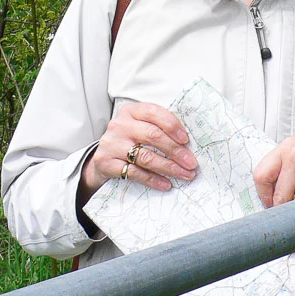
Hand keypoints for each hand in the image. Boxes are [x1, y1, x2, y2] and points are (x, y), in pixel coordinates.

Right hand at [80, 102, 197, 200]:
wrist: (103, 158)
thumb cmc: (129, 140)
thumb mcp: (140, 127)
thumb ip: (158, 128)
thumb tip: (187, 143)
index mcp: (131, 111)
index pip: (154, 113)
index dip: (172, 125)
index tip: (186, 140)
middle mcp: (119, 125)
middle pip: (152, 135)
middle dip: (176, 151)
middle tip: (191, 163)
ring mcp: (112, 144)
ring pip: (145, 156)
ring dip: (169, 167)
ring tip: (185, 175)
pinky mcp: (106, 163)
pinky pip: (134, 173)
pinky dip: (153, 179)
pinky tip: (166, 184)